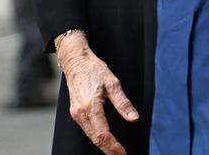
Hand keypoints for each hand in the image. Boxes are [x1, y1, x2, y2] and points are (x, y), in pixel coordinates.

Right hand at [57, 32, 138, 154]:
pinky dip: (95, 136)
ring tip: (114, 151)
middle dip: (108, 150)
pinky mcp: (75, 112)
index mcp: (90, 107)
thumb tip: (133, 117)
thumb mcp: (113, 83)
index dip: (113, 146)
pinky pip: (86, 129)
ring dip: (102, 145)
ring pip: (90, 135)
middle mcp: (81, 113)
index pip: (102, 134)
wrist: (76, 62)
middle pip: (95, 138)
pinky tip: (103, 139)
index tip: (122, 153)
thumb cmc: (94, 70)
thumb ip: (123, 102)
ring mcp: (76, 113)